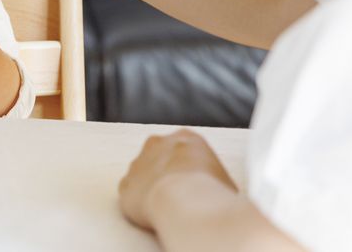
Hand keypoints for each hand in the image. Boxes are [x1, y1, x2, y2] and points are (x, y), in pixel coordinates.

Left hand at [118, 129, 236, 230]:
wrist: (184, 200)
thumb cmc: (211, 192)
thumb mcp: (226, 179)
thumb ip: (214, 179)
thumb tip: (218, 194)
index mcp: (186, 137)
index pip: (186, 149)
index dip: (190, 170)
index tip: (196, 185)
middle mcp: (158, 143)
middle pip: (161, 157)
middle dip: (167, 174)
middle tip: (181, 196)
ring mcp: (138, 162)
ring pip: (144, 175)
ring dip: (153, 188)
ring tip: (169, 208)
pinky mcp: (125, 184)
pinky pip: (132, 195)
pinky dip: (140, 205)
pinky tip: (155, 215)